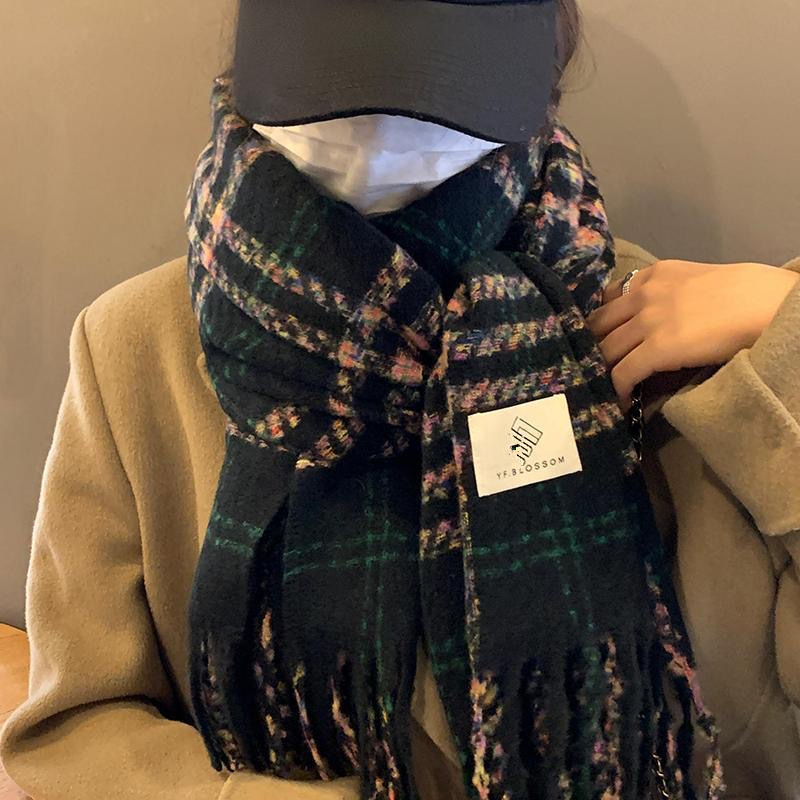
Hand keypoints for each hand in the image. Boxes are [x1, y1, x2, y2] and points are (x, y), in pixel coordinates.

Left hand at [584, 259, 799, 411]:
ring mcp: (648, 321)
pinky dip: (617, 389)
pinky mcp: (657, 348)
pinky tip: (620, 401)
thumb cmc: (744, 293)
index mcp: (653, 275)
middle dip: (593, 347)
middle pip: (599, 325)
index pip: (609, 299)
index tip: (599, 340)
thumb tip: (660, 318)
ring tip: (601, 389)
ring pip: (606, 350)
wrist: (765, 302)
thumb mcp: (695, 281)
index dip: (601, 323)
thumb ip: (670, 294)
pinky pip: (623, 372)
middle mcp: (643, 294)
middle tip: (593, 368)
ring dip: (601, 372)